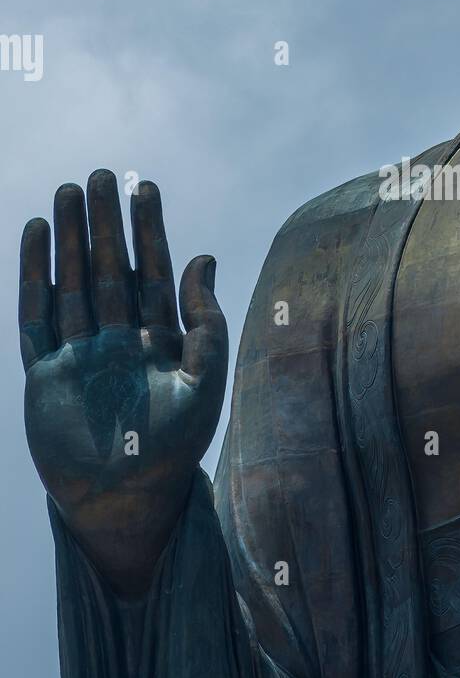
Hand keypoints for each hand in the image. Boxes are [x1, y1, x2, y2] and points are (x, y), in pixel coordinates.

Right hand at [20, 170, 227, 597]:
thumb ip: (205, 321)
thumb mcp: (204, 381)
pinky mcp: (45, 372)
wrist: (127, 502)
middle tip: (100, 175)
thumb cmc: (175, 448)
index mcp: (159, 341)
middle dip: (105, 223)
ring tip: (68, 192)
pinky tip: (39, 236)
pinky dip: (35, 275)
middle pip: (109, 268)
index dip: (149, 230)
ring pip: (72, 282)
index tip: (145, 188)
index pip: (153, 272)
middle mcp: (117, 341)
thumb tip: (206, 257)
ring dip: (70, 238)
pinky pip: (38, 314)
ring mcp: (79, 354)